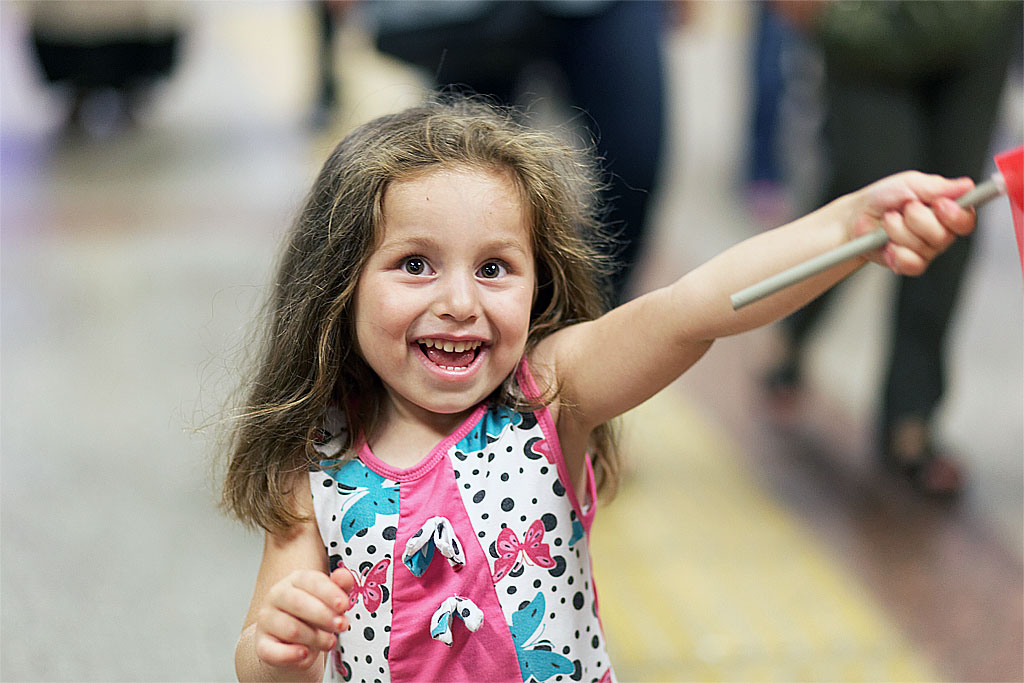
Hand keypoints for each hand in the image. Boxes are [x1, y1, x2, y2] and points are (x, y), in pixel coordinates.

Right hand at [253, 567, 354, 671]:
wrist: (291, 640)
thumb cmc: (312, 615)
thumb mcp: (329, 598)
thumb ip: (339, 586)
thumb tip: (345, 576)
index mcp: (295, 580)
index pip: (311, 581)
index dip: (330, 593)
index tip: (344, 605)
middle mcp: (277, 596)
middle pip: (299, 603)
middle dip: (324, 616)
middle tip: (341, 625)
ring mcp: (267, 620)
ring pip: (291, 629)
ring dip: (316, 638)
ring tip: (329, 642)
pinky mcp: (262, 644)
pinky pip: (272, 651)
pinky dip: (290, 655)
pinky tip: (305, 653)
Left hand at [850, 172, 975, 275]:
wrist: (857, 216)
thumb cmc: (884, 198)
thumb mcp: (910, 183)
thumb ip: (937, 187)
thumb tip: (966, 186)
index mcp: (946, 210)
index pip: (966, 219)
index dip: (955, 215)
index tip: (939, 205)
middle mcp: (940, 231)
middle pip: (943, 236)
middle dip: (916, 220)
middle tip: (903, 209)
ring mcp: (926, 250)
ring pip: (923, 248)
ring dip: (899, 232)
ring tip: (889, 221)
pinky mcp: (910, 263)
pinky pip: (913, 264)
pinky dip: (897, 253)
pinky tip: (888, 244)